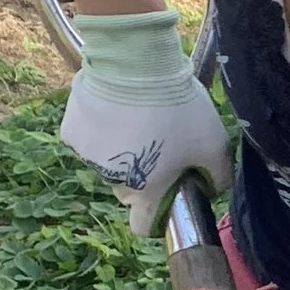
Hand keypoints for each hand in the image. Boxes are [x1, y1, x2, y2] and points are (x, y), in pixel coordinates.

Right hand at [58, 9, 231, 235]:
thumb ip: (218, 177)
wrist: (136, 63)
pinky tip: (115, 106)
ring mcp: (88, 157)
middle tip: (160, 144)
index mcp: (146, 192)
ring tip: (139, 117)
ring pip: (108, 163)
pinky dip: (100, 128)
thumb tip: (212, 189)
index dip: (155, 216)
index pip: (142, 226)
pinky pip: (89, 138)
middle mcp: (112, 181)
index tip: (167, 195)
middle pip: (128, 190)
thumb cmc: (179, 108)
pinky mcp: (71, 131)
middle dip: (143, 176)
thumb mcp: (214, 144)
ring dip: (121, 150)